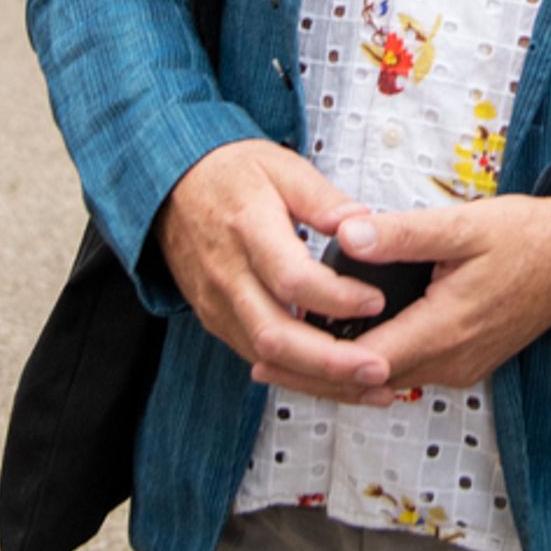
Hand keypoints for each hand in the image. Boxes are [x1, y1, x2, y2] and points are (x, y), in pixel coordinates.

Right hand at [156, 138, 393, 394]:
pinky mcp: (216, 318)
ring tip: (366, 384)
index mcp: (248, 229)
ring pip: (266, 357)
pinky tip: (333, 375)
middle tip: (377, 369)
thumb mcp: (282, 166)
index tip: (375, 301)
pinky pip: (257, 354)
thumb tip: (362, 222)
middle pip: (276, 335)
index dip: (336, 298)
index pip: (291, 279)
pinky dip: (296, 371)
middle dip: (330, 363)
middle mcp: (228, 274)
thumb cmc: (231, 173)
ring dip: (317, 378)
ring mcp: (218, 302)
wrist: (173, 185)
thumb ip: (323, 198)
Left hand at [248, 190, 550, 407]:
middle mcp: (451, 360)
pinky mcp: (468, 359)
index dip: (313, 362)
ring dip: (342, 371)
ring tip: (291, 355)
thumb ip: (404, 233)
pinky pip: (409, 370)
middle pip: (369, 381)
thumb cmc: (528, 235)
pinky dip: (371, 364)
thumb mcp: (465, 225)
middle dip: (315, 374)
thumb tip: (349, 236)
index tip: (268, 355)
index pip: (364, 363)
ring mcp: (462, 365)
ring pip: (387, 379)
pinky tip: (347, 344)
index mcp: (446, 329)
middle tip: (262, 363)